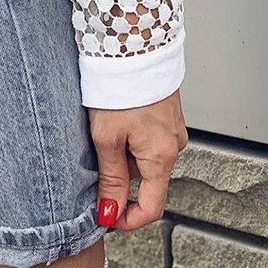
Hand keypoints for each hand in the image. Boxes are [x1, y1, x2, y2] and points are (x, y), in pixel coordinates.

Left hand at [89, 89, 187, 230]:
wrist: (135, 46)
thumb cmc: (120, 88)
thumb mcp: (107, 140)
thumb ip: (111, 180)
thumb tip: (110, 213)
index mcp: (161, 157)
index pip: (152, 208)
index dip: (128, 221)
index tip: (106, 219)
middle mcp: (174, 147)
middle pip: (147, 184)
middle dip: (119, 184)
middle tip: (94, 166)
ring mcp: (172, 132)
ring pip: (145, 162)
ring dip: (122, 160)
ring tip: (102, 136)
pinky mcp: (166, 119)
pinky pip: (148, 144)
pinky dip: (129, 144)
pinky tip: (114, 126)